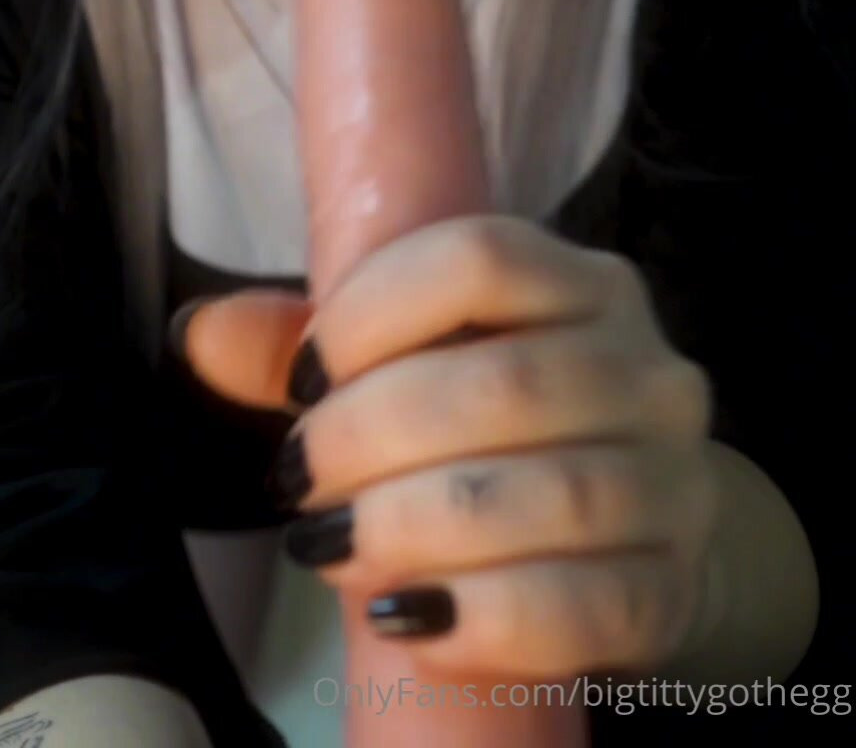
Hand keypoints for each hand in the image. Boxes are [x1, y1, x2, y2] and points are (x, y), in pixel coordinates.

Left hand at [175, 214, 722, 682]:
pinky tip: (407, 617)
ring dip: (410, 526)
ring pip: (547, 498)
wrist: (616, 544)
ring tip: (331, 545)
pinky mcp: (670, 594)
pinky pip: (584, 607)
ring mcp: (675, 488)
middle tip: (298, 477)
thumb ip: (298, 343)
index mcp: (580, 287)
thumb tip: (200, 334)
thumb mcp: (395, 368)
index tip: (304, 377)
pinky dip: (481, 617)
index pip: (479, 260)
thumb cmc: (482, 435)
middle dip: (367, 436)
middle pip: (502, 385)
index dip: (368, 314)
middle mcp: (650, 376)